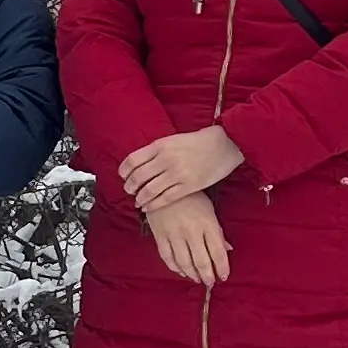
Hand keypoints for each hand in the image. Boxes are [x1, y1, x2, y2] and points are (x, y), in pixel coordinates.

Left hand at [119, 124, 245, 213]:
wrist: (224, 144)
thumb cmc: (198, 142)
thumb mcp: (173, 140)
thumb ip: (156, 151)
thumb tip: (138, 164)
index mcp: (160, 145)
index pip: (132, 160)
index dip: (124, 171)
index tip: (123, 176)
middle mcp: (166, 159)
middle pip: (137, 177)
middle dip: (129, 187)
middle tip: (129, 191)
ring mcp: (177, 174)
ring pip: (149, 190)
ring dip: (139, 198)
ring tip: (137, 201)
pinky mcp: (189, 186)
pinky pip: (165, 199)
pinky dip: (153, 205)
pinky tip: (148, 208)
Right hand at [147, 198, 231, 286]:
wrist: (164, 185)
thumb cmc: (191, 196)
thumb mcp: (209, 210)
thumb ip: (217, 231)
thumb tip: (227, 249)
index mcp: (208, 223)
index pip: (218, 252)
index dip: (222, 268)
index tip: (223, 277)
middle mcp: (192, 231)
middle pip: (201, 261)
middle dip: (207, 276)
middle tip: (210, 283)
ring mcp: (174, 234)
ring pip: (184, 262)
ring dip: (192, 274)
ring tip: (197, 279)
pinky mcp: (160, 235)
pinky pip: (167, 257)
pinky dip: (174, 267)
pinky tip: (180, 271)